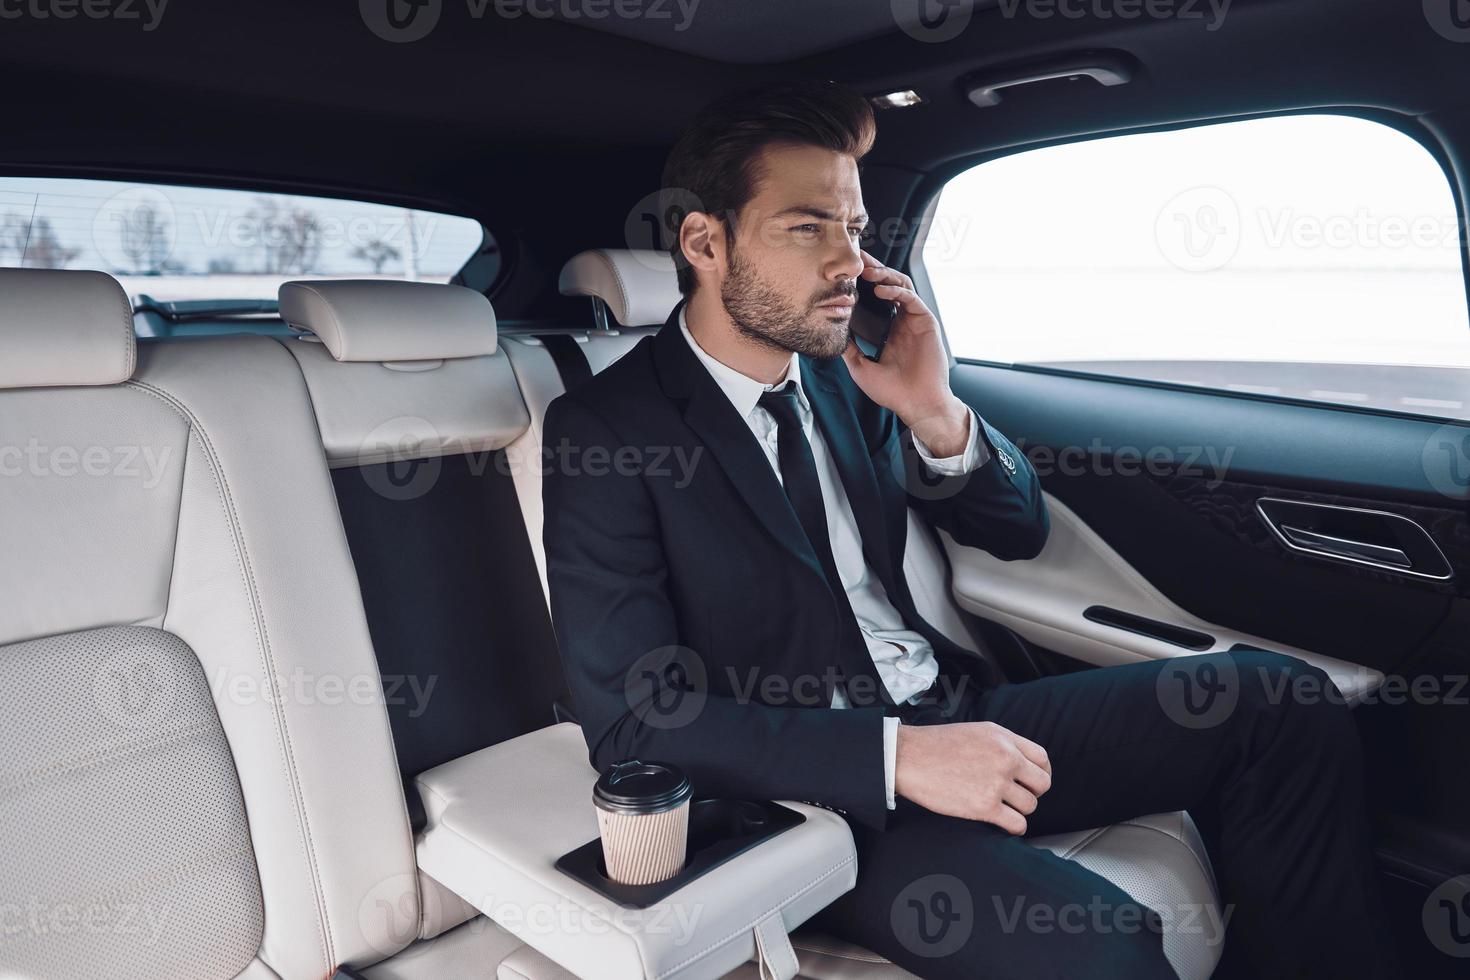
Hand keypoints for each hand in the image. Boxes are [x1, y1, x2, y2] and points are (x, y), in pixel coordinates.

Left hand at [842, 251, 969, 456]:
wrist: (916, 404)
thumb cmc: (893, 391)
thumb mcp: (861, 367)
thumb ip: (850, 348)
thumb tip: (833, 332)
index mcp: (889, 329)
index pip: (876, 297)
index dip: (864, 282)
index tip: (847, 272)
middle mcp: (902, 321)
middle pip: (889, 284)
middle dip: (874, 268)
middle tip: (857, 258)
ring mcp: (915, 320)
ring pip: (902, 286)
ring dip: (885, 275)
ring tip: (868, 271)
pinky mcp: (926, 323)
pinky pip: (912, 299)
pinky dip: (896, 291)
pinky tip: (881, 290)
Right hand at [894, 721, 1052, 834]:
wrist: (908, 757)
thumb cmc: (936, 745)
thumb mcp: (977, 731)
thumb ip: (1004, 744)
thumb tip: (1021, 763)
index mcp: (1004, 739)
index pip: (1042, 759)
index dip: (1041, 773)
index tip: (1033, 781)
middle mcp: (1005, 759)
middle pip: (1041, 784)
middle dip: (1031, 792)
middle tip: (1016, 795)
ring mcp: (996, 783)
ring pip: (1030, 806)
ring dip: (1019, 810)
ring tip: (1002, 807)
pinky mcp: (985, 806)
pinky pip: (1017, 824)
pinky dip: (1013, 826)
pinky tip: (1002, 822)